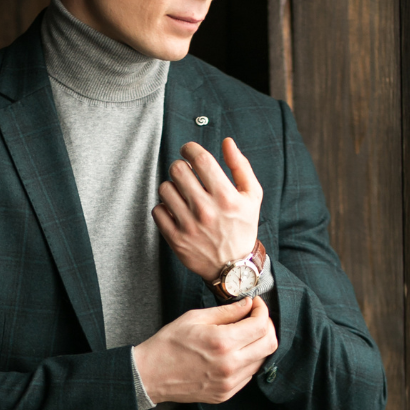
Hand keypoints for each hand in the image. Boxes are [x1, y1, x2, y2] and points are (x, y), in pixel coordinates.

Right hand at [133, 296, 277, 404]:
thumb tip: (248, 305)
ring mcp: (229, 383)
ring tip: (243, 334)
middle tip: (255, 317)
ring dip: (258, 344)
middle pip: (270, 344)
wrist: (150, 374)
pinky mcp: (226, 394)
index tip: (255, 304)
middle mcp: (230, 365)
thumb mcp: (195, 318)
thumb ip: (226, 312)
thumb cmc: (168, 343)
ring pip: (262, 360)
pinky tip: (234, 351)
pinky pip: (249, 374)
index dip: (262, 310)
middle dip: (266, 326)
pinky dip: (248, 359)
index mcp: (222, 343)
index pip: (260, 325)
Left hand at [152, 138, 262, 280]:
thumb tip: (227, 142)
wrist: (234, 267)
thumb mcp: (252, 196)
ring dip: (171, 187)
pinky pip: (157, 210)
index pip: (200, 159)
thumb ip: (240, 166)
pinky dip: (164, 208)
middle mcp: (206, 210)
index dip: (190, 149)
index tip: (188, 151)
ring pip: (165, 188)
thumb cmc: (242, 227)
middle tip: (185, 174)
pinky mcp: (175, 239)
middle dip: (180, 167)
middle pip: (178, 170)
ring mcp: (189, 225)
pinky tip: (176, 210)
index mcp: (226, 197)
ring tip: (181, 194)